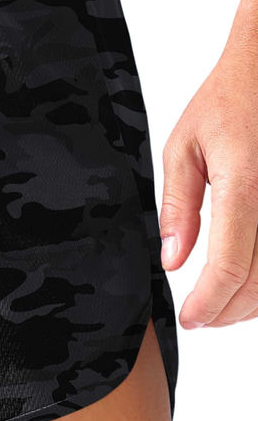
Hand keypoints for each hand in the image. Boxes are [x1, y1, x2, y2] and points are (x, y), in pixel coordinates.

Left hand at [160, 0, 257, 327]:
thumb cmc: (230, 101)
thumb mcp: (184, 147)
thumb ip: (178, 208)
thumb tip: (172, 262)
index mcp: (246, 185)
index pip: (229, 267)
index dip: (207, 305)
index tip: (189, 319)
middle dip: (228, 312)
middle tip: (200, 317)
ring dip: (254, 303)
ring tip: (221, 305)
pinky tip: (250, 283)